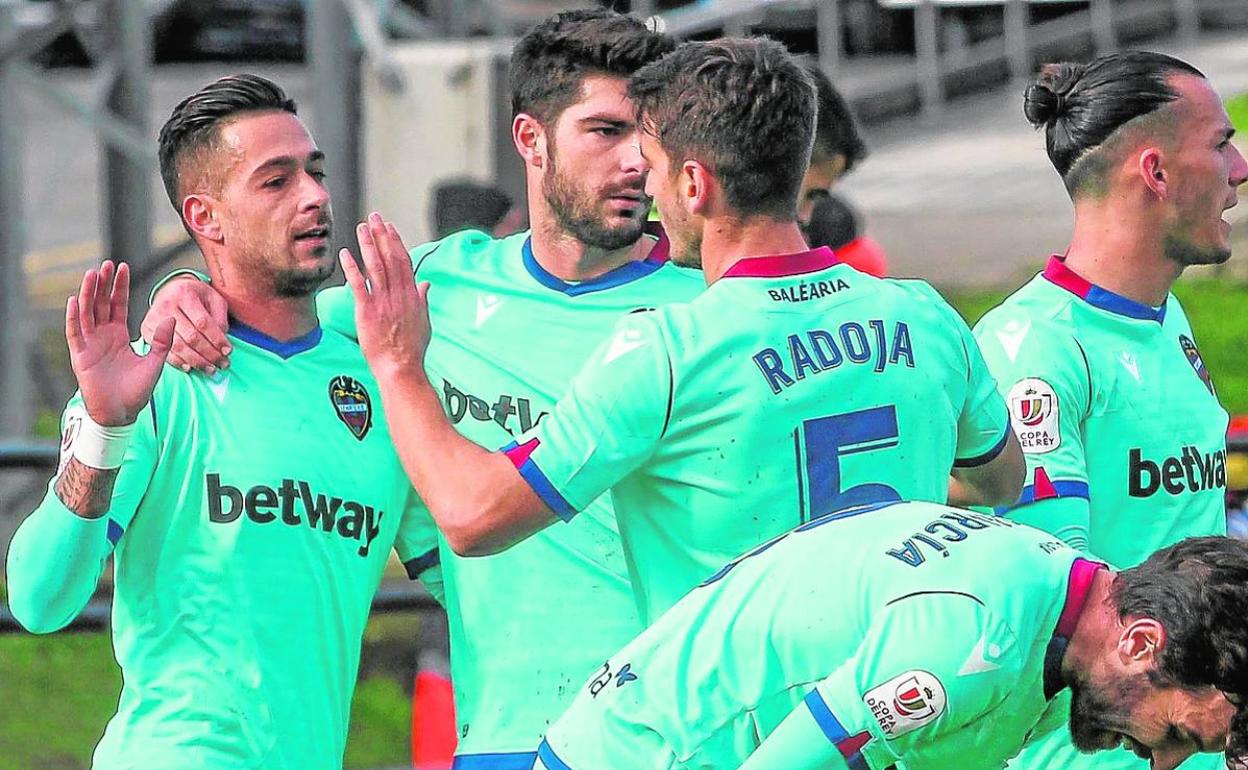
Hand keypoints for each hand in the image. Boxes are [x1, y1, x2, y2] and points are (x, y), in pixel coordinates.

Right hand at [67, 261, 174, 426]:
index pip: (118, 304)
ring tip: (92, 274)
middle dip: (103, 284)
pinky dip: (74, 317)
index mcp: (119, 335)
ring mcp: (90, 344)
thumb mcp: (155, 362)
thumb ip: (162, 341)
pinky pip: (75, 332)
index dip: (119, 287)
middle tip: (106, 264)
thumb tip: (171, 318)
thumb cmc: (137, 390)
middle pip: (100, 304)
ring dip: (88, 293)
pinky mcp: (80, 355)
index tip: (123, 267)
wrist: (122, 412)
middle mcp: (102, 336)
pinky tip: (74, 300)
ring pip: (86, 313)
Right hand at [140, 274, 230, 374]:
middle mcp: (166, 305)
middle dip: (210, 354)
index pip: (203, 323)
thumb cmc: (195, 296)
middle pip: (191, 337)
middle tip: (222, 364)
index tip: (228, 351)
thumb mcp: (213, 298)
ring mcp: (154, 318)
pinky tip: (190, 367)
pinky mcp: (146, 329)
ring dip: (197, 361)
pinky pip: (164, 351)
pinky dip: (178, 362)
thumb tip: (222, 342)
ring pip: (178, 346)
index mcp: (185, 294)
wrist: (170, 290)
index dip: (217, 340)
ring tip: (210, 368)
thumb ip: (220, 318)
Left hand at [340, 212, 430, 379]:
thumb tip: (426, 283)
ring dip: (368, 245)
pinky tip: (345, 254)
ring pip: (375, 266)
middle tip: (374, 217)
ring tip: (361, 227)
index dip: (395, 241)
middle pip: (390, 257)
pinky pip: (359, 286)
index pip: (403, 261)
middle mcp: (399, 294)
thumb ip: (423, 299)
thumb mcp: (424, 321)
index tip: (389, 227)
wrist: (401, 367)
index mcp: (412, 294)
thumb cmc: (412, 348)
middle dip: (381, 235)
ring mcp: (383, 302)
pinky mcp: (367, 311)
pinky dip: (352, 269)